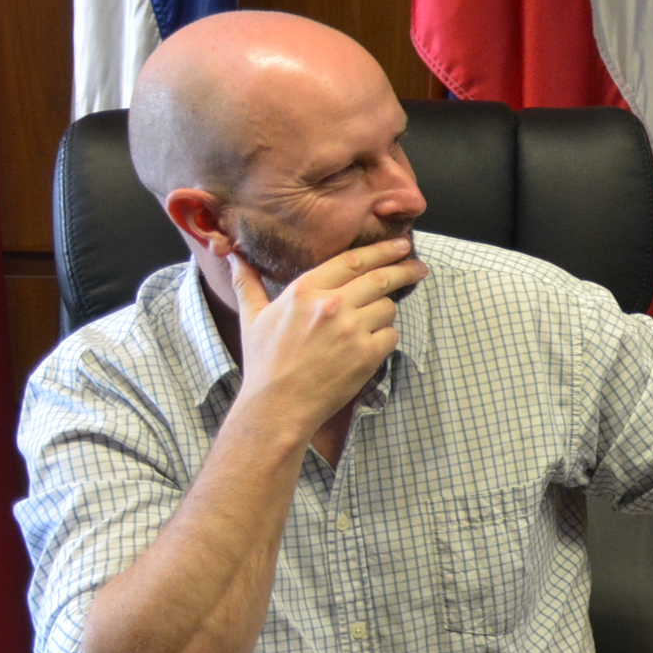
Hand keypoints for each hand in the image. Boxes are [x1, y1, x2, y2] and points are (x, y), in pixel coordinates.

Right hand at [229, 238, 423, 437]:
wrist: (277, 406)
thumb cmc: (264, 363)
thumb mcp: (252, 318)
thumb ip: (248, 284)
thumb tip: (234, 258)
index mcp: (305, 290)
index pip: (353, 260)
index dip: (382, 250)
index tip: (400, 245)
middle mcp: (331, 305)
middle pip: (380, 278)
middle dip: (404, 269)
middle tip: (418, 266)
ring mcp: (351, 329)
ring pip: (387, 307)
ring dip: (384, 312)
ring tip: (370, 323)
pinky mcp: (367, 354)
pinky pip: (391, 335)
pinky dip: (385, 338)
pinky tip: (368, 346)